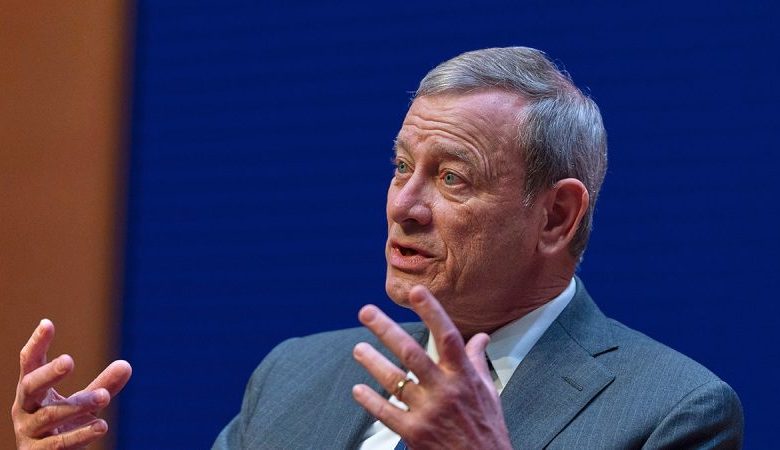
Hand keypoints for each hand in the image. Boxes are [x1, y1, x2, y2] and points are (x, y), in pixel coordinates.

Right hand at [11, 319, 131, 448]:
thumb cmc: (63, 426)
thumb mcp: (81, 403)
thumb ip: (102, 385)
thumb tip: (126, 365)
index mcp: (31, 391)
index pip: (29, 364)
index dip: (36, 344)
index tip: (47, 323)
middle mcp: (24, 409)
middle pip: (30, 386)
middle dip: (48, 374)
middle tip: (69, 361)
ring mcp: (28, 432)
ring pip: (49, 415)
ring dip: (78, 406)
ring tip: (104, 397)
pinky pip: (58, 443)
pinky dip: (80, 434)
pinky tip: (102, 426)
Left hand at [352, 285, 511, 449]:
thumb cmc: (487, 429)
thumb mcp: (488, 392)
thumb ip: (478, 361)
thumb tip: (480, 337)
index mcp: (464, 377)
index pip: (447, 337)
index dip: (432, 312)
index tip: (417, 292)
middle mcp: (445, 390)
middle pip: (411, 353)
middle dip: (386, 330)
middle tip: (366, 312)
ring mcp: (428, 412)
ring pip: (394, 380)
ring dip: (373, 362)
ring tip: (358, 349)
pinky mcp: (415, 433)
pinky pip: (386, 412)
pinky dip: (370, 400)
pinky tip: (358, 390)